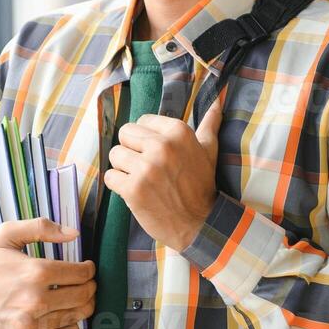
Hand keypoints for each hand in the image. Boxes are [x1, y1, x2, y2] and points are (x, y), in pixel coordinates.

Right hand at [0, 217, 96, 328]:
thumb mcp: (6, 234)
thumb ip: (41, 228)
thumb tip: (74, 233)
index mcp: (35, 272)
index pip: (81, 274)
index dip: (89, 269)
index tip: (86, 268)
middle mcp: (35, 301)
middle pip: (84, 297)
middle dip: (90, 287)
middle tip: (85, 282)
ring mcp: (30, 324)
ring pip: (77, 317)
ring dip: (83, 306)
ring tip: (76, 297)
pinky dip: (70, 326)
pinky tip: (63, 314)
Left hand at [103, 96, 222, 250]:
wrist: (200, 224)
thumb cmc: (201, 185)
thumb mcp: (208, 151)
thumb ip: (209, 125)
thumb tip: (218, 103)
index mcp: (178, 132)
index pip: (142, 120)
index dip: (146, 138)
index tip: (158, 154)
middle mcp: (162, 146)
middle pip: (124, 134)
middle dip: (132, 150)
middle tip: (148, 167)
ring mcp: (146, 168)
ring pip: (115, 154)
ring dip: (124, 168)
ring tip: (142, 179)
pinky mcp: (133, 189)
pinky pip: (110, 176)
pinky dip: (118, 185)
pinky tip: (135, 192)